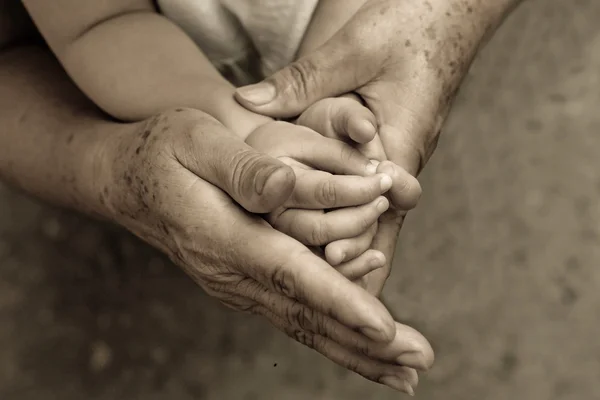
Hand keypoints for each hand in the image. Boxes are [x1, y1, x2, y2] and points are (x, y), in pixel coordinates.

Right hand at [102, 108, 433, 392]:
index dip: (339, 300)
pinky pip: (292, 315)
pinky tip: (362, 344)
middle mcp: (232, 274)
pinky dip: (331, 333)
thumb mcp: (195, 139)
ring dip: (355, 349)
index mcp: (226, 236)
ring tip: (404, 371)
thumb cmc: (162, 151)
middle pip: (305, 316)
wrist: (127, 182)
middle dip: (364, 344)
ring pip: (302, 324)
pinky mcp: (243, 283)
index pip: (290, 274)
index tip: (385, 329)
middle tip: (417, 365)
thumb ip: (241, 166)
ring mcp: (237, 285)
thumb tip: (285, 186)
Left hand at [235, 0, 508, 292]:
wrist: (442, 9)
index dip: (352, 239)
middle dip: (348, 256)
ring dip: (338, 241)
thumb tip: (250, 102)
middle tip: (321, 292)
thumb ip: (306, 80)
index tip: (326, 265)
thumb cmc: (413, 23)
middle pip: (368, 221)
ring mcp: (380, 154)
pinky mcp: (368, 144)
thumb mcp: (356, 48)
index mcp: (398, 142)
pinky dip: (329, 209)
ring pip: (359, 209)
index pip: (376, 208)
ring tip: (309, 280)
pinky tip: (305, 232)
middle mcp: (391, 158)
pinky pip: (348, 184)